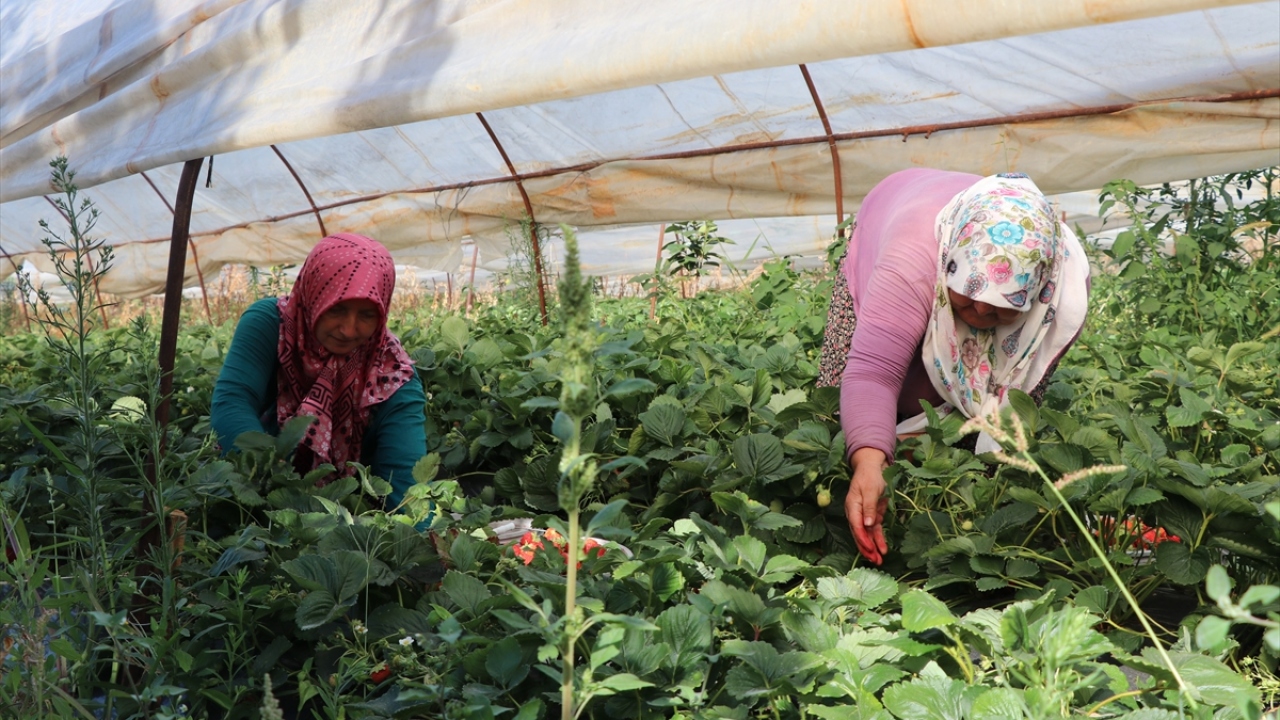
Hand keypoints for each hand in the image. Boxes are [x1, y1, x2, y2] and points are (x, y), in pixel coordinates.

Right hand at [845, 448, 888, 564]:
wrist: (873, 466)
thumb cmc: (870, 475)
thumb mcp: (871, 489)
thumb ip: (869, 507)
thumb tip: (867, 524)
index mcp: (852, 505)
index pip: (856, 525)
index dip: (862, 538)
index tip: (870, 549)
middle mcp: (856, 512)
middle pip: (859, 533)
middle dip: (866, 548)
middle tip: (874, 561)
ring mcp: (864, 514)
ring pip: (867, 535)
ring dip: (873, 548)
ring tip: (879, 561)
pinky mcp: (872, 514)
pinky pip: (874, 530)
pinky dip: (878, 539)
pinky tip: (882, 549)